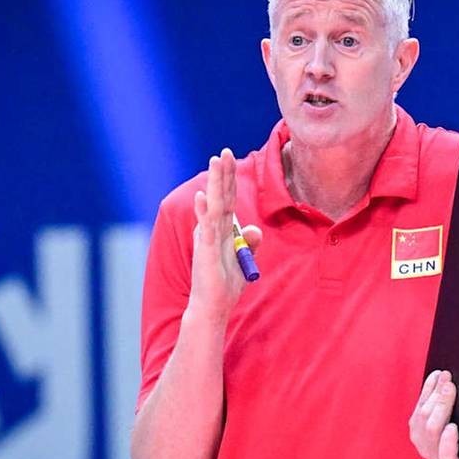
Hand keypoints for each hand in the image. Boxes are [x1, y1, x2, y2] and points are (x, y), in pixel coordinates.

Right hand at [188, 148, 261, 323]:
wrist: (213, 307)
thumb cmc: (225, 286)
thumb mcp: (244, 261)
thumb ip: (249, 244)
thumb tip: (254, 229)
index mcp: (222, 231)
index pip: (227, 199)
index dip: (229, 179)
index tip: (230, 157)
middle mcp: (212, 230)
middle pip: (219, 197)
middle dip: (222, 173)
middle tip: (224, 151)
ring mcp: (207, 239)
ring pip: (213, 206)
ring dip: (214, 184)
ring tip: (214, 162)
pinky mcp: (205, 252)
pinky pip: (206, 229)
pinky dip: (204, 212)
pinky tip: (204, 197)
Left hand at [408, 370, 458, 458]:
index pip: (447, 456)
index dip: (448, 442)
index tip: (453, 427)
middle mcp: (435, 455)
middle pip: (432, 428)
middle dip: (442, 404)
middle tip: (450, 385)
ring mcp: (422, 441)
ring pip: (422, 415)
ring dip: (434, 393)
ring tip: (445, 376)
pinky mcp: (416, 426)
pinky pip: (418, 405)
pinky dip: (428, 389)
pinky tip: (436, 376)